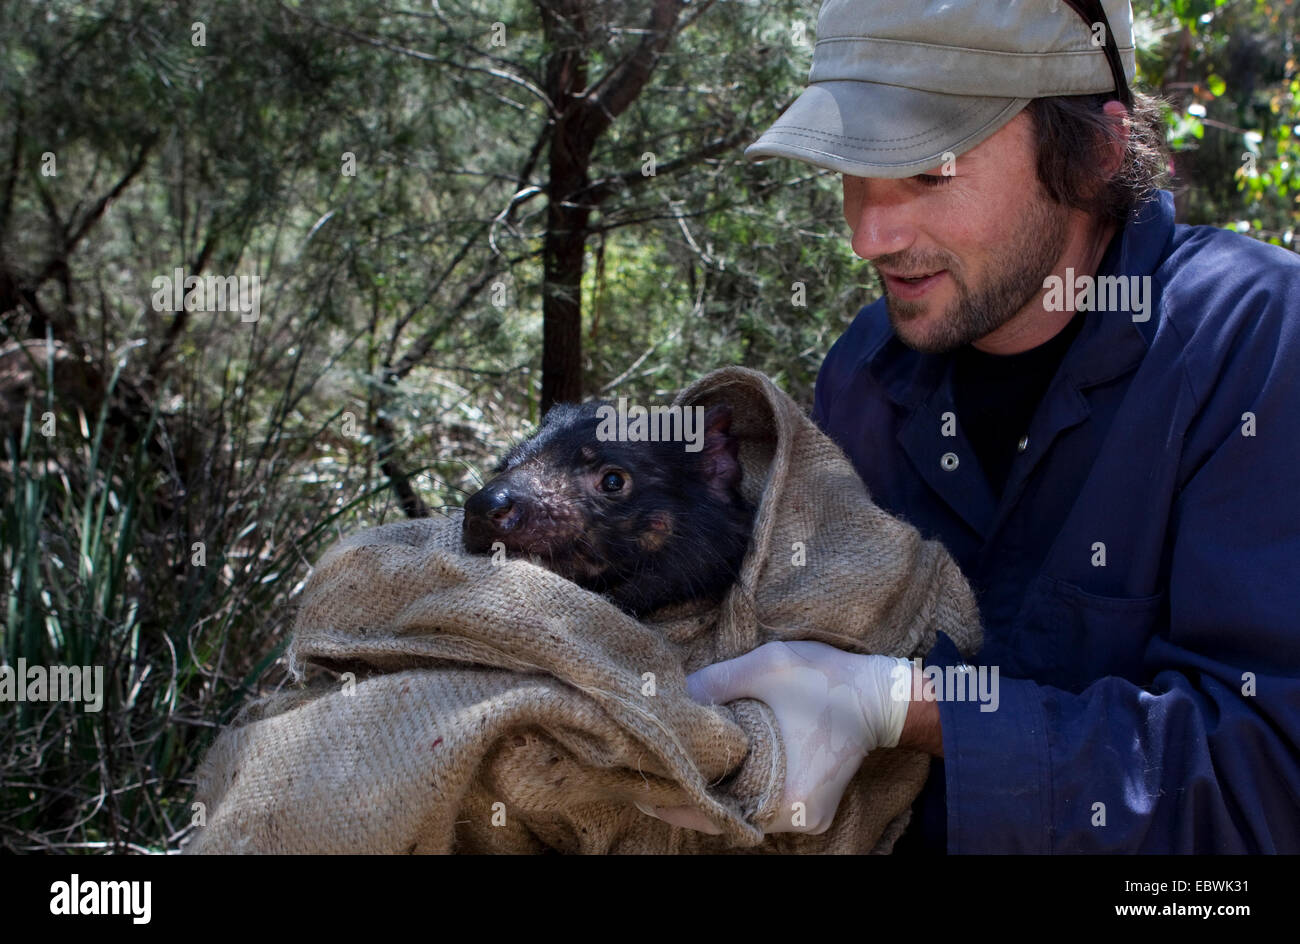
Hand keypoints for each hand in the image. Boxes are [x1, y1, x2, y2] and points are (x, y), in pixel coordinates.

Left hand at [638, 640, 916, 834]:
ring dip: (714, 795)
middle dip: (687, 796)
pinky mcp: (814, 811)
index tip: (640, 784)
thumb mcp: (764, 667)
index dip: (670, 798)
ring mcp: (806, 819)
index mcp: (780, 793)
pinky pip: (763, 809)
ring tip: (676, 771)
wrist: (884, 695)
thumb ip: (714, 683)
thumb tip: (670, 698)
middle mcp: (793, 818)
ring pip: (743, 814)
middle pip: (723, 816)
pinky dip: (740, 794)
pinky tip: (716, 774)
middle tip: (650, 775)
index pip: (708, 809)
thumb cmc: (826, 679)